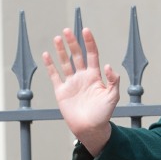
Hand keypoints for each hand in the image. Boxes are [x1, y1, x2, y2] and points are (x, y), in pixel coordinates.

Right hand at [42, 27, 119, 154]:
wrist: (90, 129)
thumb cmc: (103, 114)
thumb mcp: (113, 97)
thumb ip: (113, 81)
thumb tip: (108, 66)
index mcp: (95, 76)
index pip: (92, 54)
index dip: (89, 42)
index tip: (86, 30)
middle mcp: (82, 77)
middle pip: (77, 55)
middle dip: (73, 42)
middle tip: (67, 30)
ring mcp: (71, 83)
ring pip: (65, 62)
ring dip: (61, 50)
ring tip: (58, 38)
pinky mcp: (61, 91)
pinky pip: (55, 75)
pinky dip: (50, 65)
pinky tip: (47, 54)